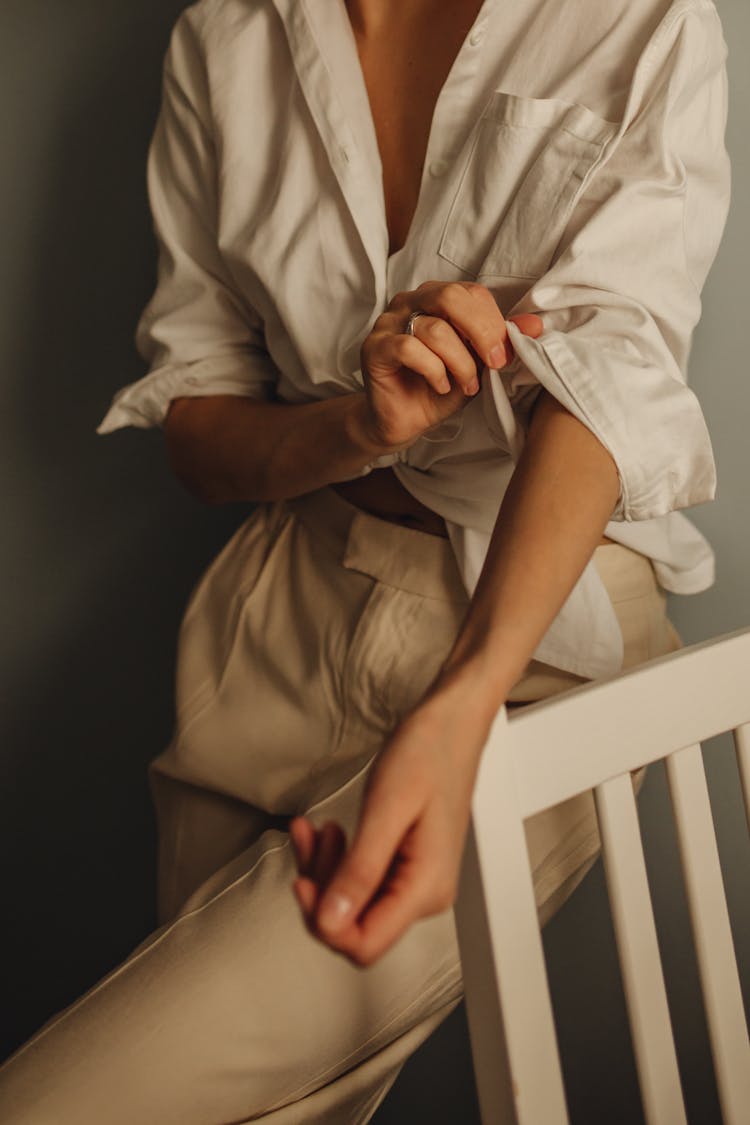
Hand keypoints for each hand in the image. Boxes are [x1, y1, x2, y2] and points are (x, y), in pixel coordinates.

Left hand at [289, 688, 492, 966]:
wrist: (450, 723)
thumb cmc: (426, 753)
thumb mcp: (386, 808)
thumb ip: (360, 870)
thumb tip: (330, 923)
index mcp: (425, 887)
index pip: (364, 945)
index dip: (324, 923)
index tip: (301, 880)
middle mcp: (424, 894)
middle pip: (353, 926)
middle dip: (320, 888)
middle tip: (311, 840)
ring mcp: (416, 882)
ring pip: (352, 903)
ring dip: (324, 870)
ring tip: (318, 829)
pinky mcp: (406, 866)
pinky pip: (361, 879)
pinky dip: (336, 859)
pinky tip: (327, 831)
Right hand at [359, 280, 542, 450]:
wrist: (404, 421)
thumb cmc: (440, 388)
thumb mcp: (479, 364)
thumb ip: (501, 342)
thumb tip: (535, 325)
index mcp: (436, 297)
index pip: (471, 292)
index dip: (493, 322)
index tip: (504, 355)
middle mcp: (410, 302)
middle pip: (450, 297)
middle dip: (480, 332)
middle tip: (493, 364)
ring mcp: (388, 322)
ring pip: (434, 328)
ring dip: (459, 363)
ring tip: (465, 385)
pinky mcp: (374, 348)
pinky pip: (409, 348)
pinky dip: (434, 371)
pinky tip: (441, 386)